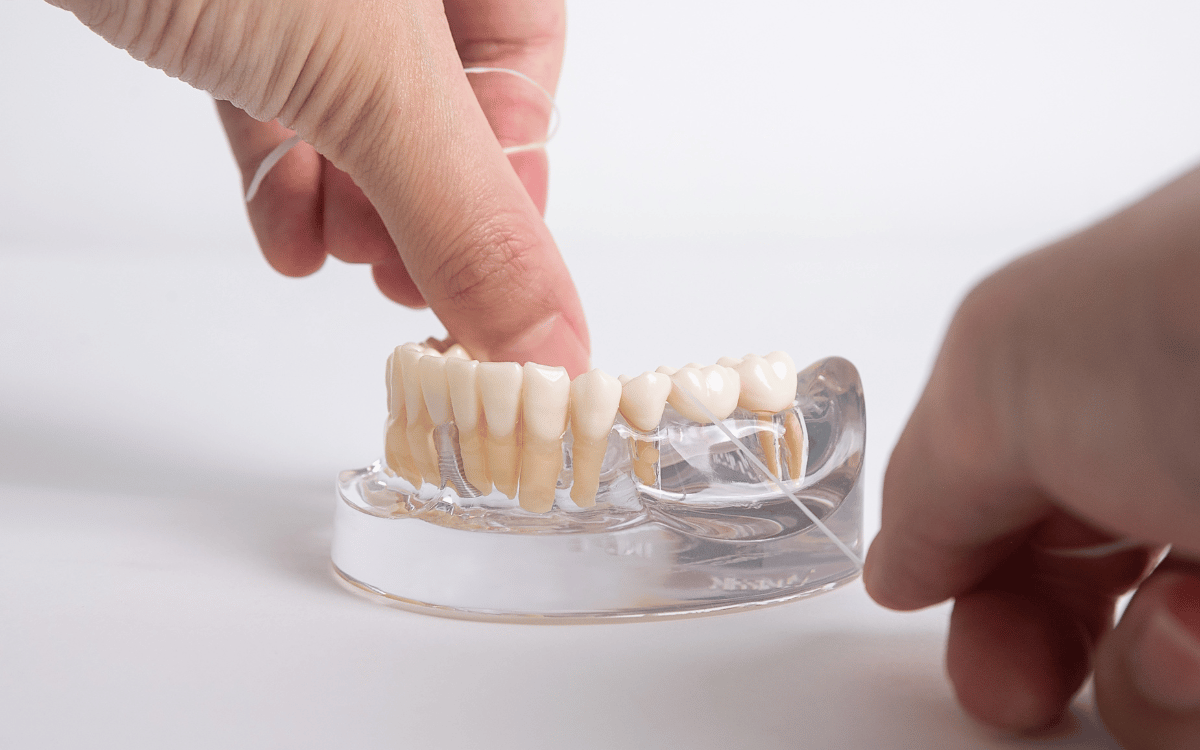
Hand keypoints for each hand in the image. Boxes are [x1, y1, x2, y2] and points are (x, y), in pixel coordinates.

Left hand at [49, 0, 588, 374]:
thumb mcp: (369, 74)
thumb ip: (467, 220)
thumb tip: (549, 337)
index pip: (524, 66)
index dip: (513, 182)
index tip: (494, 282)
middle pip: (440, 97)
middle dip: (422, 205)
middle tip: (409, 281)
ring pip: (351, 104)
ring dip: (351, 204)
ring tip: (339, 258)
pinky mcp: (217, 1)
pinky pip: (272, 92)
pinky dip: (281, 172)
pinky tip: (284, 234)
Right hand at [866, 165, 1199, 748]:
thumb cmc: (1196, 318)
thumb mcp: (998, 375)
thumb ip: (928, 483)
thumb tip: (897, 566)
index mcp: (1099, 388)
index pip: (1013, 507)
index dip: (968, 574)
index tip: (943, 620)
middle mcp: (1185, 464)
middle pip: (1080, 602)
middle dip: (1032, 651)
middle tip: (1021, 687)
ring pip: (1164, 675)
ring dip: (1147, 676)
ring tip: (1187, 632)